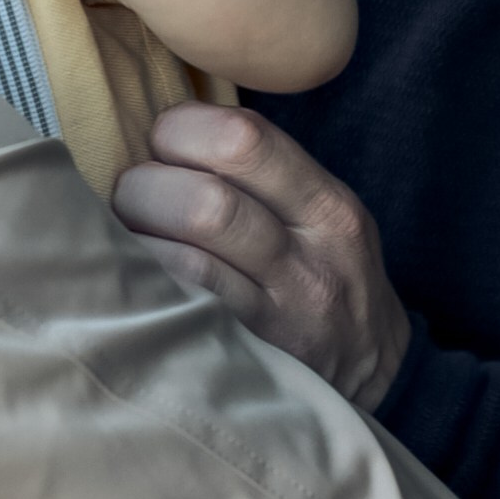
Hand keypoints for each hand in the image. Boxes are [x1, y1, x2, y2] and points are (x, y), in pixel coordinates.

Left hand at [112, 103, 410, 407]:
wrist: (374, 372)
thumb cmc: (324, 274)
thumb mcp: (319, 214)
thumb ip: (259, 171)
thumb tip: (159, 126)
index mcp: (327, 205)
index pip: (244, 138)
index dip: (181, 131)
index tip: (160, 145)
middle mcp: (312, 257)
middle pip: (208, 203)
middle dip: (146, 189)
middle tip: (130, 196)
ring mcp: (282, 316)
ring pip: (189, 262)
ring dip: (136, 241)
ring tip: (125, 237)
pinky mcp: (253, 360)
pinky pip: (184, 313)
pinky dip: (145, 286)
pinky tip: (133, 278)